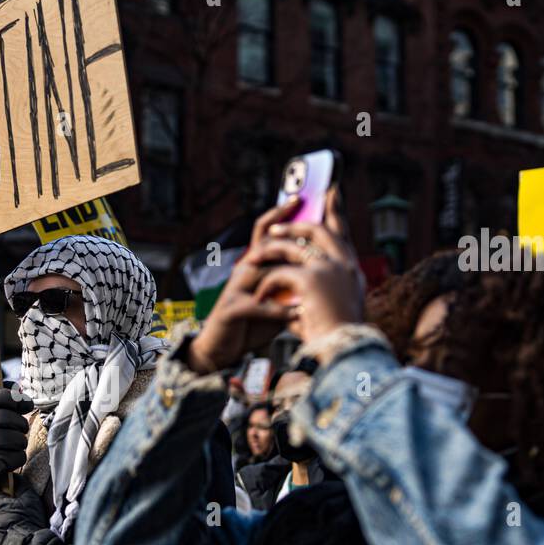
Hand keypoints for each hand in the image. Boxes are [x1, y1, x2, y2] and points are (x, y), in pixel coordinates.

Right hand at [0, 388, 31, 490]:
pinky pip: (19, 457)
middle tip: (17, 429)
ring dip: (19, 443)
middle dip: (21, 425)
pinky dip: (17, 458)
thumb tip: (20, 392)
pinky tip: (7, 457)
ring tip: (10, 444)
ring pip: (20, 440)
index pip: (3, 396)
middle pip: (16, 420)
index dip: (18, 401)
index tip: (26, 405)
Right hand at [188, 187, 361, 372]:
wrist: (222, 348)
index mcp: (255, 264)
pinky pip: (258, 305)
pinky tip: (298, 314)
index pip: (267, 231)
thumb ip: (294, 281)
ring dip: (288, 274)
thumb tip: (321, 266)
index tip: (298, 196)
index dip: (280, 211)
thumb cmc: (252, 322)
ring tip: (311, 275)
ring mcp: (236, 287)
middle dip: (287, 231)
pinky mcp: (231, 309)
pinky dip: (279, 310)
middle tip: (310, 220)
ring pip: (263, 271)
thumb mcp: (277, 297)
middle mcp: (244, 269)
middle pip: (266, 243)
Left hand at [248, 186, 363, 344]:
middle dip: (296, 222)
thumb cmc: (335, 337)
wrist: (342, 352)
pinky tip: (261, 298)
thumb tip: (294, 282)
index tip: (331, 192)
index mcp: (352, 271)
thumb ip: (319, 289)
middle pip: (320, 230)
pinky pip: (281, 273)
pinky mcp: (312, 279)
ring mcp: (330, 269)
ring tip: (256, 253)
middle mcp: (345, 265)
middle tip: (277, 221)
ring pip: (294, 247)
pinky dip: (268, 284)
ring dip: (272, 249)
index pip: (343, 234)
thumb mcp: (331, 308)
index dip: (335, 212)